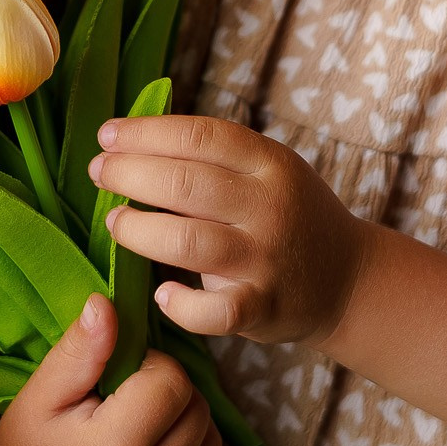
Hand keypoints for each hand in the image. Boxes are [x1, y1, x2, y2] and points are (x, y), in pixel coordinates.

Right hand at [0, 294, 222, 445]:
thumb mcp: (42, 394)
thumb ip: (82, 349)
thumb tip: (107, 303)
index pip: (173, 379)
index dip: (149, 367)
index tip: (118, 378)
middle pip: (198, 409)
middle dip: (169, 394)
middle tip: (127, 402)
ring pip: (212, 444)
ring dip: (186, 427)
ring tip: (141, 429)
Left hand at [89, 113, 367, 346]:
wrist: (346, 279)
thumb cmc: (289, 216)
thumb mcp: (267, 171)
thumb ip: (214, 158)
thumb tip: (132, 140)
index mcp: (270, 163)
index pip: (201, 137)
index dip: (147, 133)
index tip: (107, 136)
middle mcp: (269, 207)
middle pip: (186, 185)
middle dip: (130, 175)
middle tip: (99, 174)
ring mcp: (266, 260)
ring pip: (188, 242)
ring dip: (140, 231)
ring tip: (115, 223)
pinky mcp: (263, 308)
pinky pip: (215, 312)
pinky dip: (182, 305)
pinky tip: (162, 294)